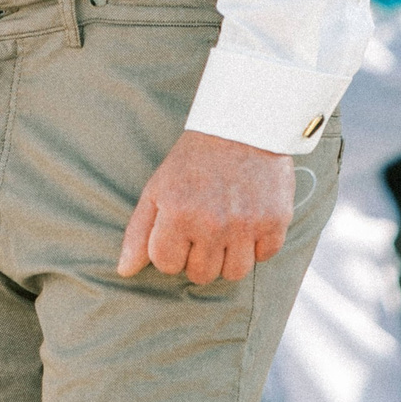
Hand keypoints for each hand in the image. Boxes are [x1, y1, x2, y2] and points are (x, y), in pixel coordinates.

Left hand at [117, 130, 295, 284]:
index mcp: (178, 214)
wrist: (241, 126)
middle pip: (201, 275)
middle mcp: (212, 224)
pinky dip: (258, 245)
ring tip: (226, 229)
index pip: (167, 265)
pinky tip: (250, 220)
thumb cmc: (193, 160)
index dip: (170, 251)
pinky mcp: (275, 221)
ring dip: (228, 257)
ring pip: (234, 273)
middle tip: (203, 227)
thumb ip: (138, 232)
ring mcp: (246, 225)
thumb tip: (125, 271)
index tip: (178, 230)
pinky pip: (265, 257)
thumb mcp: (157, 189)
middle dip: (198, 256)